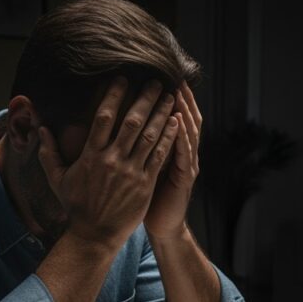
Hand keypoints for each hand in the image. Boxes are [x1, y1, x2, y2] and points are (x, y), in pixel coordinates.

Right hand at [37, 77, 179, 249]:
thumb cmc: (76, 207)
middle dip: (145, 99)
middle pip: (132, 121)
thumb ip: (48, 153)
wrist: (94, 235)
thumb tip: (41, 128)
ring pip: (149, 136)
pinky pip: (158, 156)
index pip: (103, 117)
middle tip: (156, 81)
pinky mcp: (145, 184)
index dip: (114, 95)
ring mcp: (131, 172)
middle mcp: (112, 160)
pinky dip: (167, 138)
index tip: (123, 79)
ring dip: (161, 113)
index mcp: (91, 156)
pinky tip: (175, 123)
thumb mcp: (57, 179)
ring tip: (169, 97)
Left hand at [145, 81, 201, 240]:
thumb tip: (115, 124)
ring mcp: (186, 164)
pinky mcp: (185, 178)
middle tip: (171, 75)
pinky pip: (184, 154)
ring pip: (186, 132)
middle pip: (183, 118)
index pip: (170, 116)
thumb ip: (137, 146)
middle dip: (178, 97)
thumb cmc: (148, 198)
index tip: (156, 76)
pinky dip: (182, 137)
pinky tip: (179, 123)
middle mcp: (181, 152)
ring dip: (182, 111)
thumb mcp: (143, 169)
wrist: (164, 225)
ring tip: (176, 91)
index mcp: (168, 149)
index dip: (166, 97)